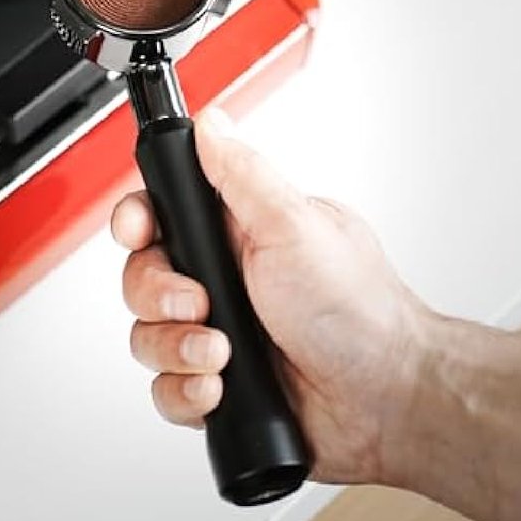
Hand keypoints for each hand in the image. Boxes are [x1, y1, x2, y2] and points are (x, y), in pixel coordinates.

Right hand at [111, 108, 431, 484]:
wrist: (383, 396)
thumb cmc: (355, 308)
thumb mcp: (294, 226)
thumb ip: (242, 173)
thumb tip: (211, 123)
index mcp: (240, 230)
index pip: (164, 211)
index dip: (138, 220)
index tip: (137, 231)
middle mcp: (225, 277)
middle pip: (143, 274)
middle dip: (160, 294)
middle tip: (200, 303)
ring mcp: (218, 329)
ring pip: (148, 334)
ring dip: (177, 348)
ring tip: (221, 353)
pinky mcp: (215, 377)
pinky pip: (166, 386)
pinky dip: (187, 390)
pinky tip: (221, 385)